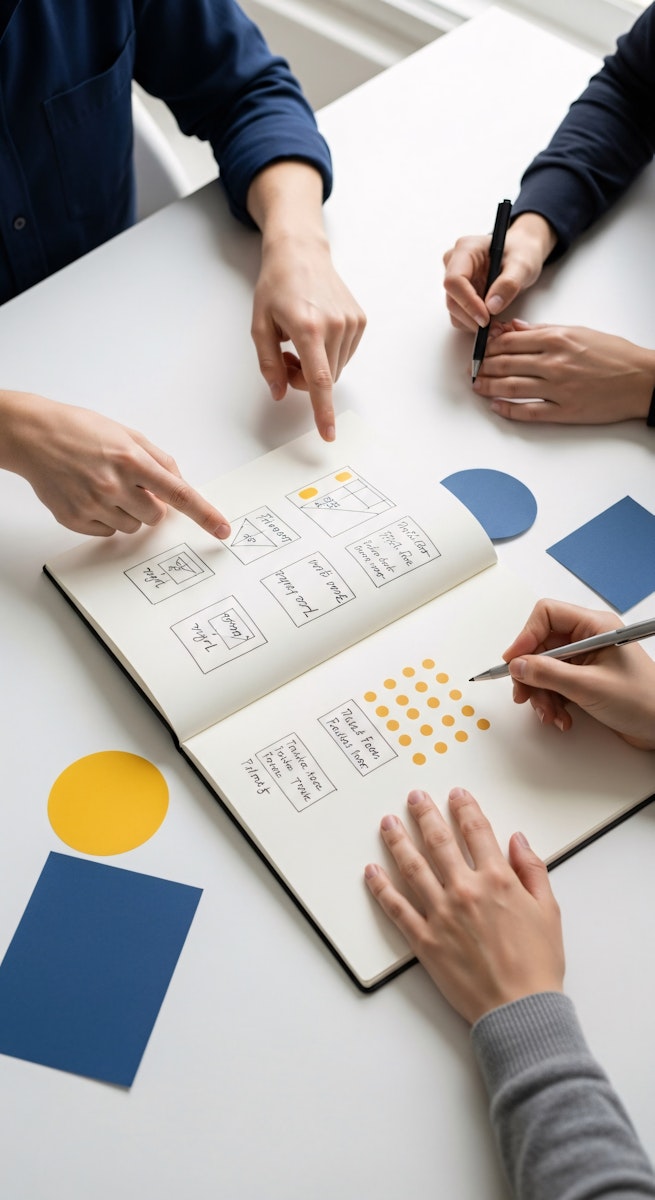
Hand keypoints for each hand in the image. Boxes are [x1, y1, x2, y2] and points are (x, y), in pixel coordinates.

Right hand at [0, 390, 230, 537]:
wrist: (34, 436)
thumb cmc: (81, 430)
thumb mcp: (127, 435)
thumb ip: (160, 460)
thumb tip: (179, 485)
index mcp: (132, 460)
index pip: (179, 494)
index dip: (204, 514)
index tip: (222, 529)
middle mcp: (114, 485)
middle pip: (156, 517)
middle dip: (151, 504)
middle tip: (131, 485)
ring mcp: (92, 505)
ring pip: (132, 527)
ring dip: (127, 512)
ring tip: (105, 487)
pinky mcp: (75, 519)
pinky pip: (107, 532)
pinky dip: (104, 519)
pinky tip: (89, 496)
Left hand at [248, 162, 365, 441]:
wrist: (301, 253)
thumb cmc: (277, 285)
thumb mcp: (259, 325)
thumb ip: (269, 364)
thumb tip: (279, 393)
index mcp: (307, 327)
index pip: (319, 380)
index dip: (323, 411)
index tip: (329, 433)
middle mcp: (334, 325)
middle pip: (324, 379)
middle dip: (303, 379)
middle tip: (285, 358)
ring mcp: (351, 322)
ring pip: (335, 369)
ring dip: (317, 366)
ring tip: (300, 340)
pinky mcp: (360, 320)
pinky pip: (344, 355)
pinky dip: (329, 353)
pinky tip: (316, 332)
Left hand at [365, 787, 564, 1023]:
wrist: (519, 1009)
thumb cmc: (537, 964)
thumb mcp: (548, 910)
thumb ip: (532, 870)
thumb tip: (517, 840)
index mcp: (497, 881)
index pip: (476, 832)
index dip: (465, 809)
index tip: (456, 795)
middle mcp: (465, 891)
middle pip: (439, 841)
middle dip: (425, 815)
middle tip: (414, 797)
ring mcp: (441, 914)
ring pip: (412, 867)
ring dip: (398, 841)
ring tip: (387, 823)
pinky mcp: (424, 940)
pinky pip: (397, 908)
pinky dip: (381, 887)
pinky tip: (372, 871)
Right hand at [443, 213, 555, 331]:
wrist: (521, 254)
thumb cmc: (521, 253)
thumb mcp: (523, 265)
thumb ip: (509, 284)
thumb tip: (491, 307)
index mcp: (466, 249)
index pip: (454, 280)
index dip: (467, 302)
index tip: (485, 318)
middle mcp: (454, 264)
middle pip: (452, 300)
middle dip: (472, 318)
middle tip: (496, 328)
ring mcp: (455, 280)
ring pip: (455, 311)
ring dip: (474, 324)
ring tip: (498, 325)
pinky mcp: (459, 295)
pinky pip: (461, 316)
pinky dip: (475, 324)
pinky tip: (493, 321)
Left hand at [474, 320, 654, 422]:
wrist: (640, 380)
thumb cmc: (613, 355)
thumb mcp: (578, 332)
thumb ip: (544, 331)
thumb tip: (515, 328)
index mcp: (557, 340)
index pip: (511, 341)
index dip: (490, 345)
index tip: (480, 348)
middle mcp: (554, 363)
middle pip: (506, 364)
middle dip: (484, 367)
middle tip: (472, 369)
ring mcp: (557, 389)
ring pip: (511, 387)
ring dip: (489, 387)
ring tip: (476, 386)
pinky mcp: (563, 411)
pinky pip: (528, 411)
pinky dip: (508, 409)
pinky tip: (496, 406)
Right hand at [504, 599, 654, 748]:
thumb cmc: (642, 701)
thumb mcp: (589, 687)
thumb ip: (548, 674)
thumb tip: (517, 665)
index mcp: (594, 626)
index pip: (547, 615)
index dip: (526, 636)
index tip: (514, 661)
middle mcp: (588, 638)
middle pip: (540, 645)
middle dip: (531, 674)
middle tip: (524, 695)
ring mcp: (585, 660)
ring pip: (544, 668)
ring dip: (541, 694)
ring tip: (550, 714)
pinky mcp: (584, 679)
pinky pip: (554, 685)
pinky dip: (553, 702)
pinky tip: (562, 718)